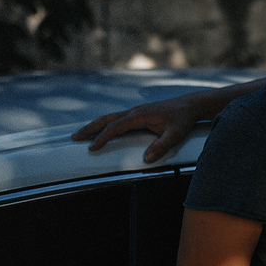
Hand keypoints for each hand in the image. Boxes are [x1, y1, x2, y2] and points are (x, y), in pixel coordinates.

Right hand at [72, 94, 199, 158]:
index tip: (92, 147)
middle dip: (90, 128)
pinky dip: (105, 124)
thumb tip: (146, 159)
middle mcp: (134, 111)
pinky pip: (117, 119)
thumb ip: (161, 146)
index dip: (103, 137)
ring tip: (81, 134)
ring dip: (95, 125)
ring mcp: (135, 112)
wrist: (190, 105)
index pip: (116, 127)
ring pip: (110, 118)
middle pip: (107, 119)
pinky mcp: (138, 114)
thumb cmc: (182, 119)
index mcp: (140, 115)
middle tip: (75, 137)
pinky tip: (100, 131)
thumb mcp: (175, 135)